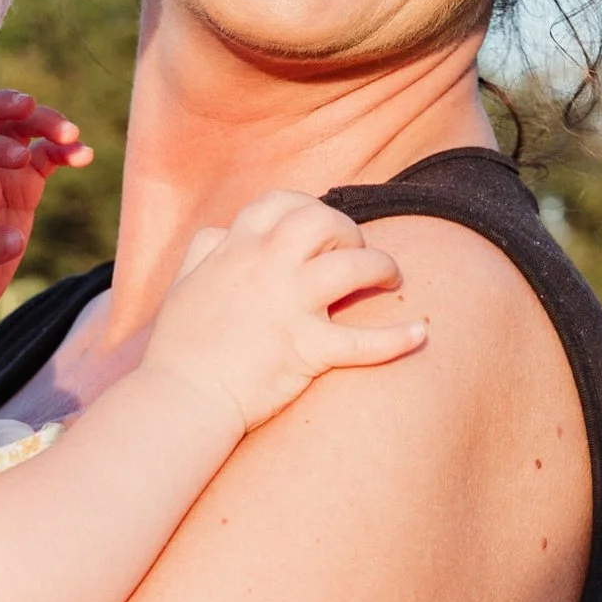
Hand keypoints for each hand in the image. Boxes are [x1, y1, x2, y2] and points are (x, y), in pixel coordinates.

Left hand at [0, 90, 93, 311]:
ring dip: (45, 122)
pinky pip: (47, 154)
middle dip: (5, 106)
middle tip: (31, 105)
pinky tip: (85, 155)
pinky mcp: (25, 181)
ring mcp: (2, 171)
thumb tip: (14, 239)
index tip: (20, 156)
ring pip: (21, 129)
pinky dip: (65, 150)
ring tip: (72, 134)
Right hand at [143, 192, 427, 439]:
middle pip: (323, 221)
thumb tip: (222, 232)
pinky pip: (363, 342)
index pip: (279, 203)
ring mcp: (289, 306)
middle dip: (349, 231)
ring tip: (391, 280)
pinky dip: (397, 339)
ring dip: (382, 267)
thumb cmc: (180, 348)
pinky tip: (420, 334)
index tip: (319, 229)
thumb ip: (204, 250)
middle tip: (357, 253)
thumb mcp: (183, 284)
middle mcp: (265, 267)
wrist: (182, 398)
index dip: (306, 208)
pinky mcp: (307, 349)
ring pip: (353, 266)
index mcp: (235, 249)